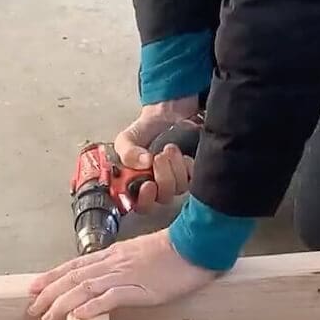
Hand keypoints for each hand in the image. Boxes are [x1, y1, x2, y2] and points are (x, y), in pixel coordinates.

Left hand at [27, 228, 217, 319]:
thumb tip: (107, 276)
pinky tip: (79, 316)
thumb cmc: (175, 251)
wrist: (196, 245)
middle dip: (50, 292)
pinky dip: (93, 307)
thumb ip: (122, 264)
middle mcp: (113, 263)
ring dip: (63, 303)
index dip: (53, 276)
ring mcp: (125, 275)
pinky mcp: (140, 289)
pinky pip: (111, 298)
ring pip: (85, 288)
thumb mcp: (141, 254)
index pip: (75, 265)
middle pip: (74, 277)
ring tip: (47, 316)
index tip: (36, 286)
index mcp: (114, 254)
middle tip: (32, 306)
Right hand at [115, 98, 199, 212]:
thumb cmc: (145, 130)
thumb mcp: (127, 138)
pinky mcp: (190, 175)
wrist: (166, 114)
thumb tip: (144, 162)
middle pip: (161, 198)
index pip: (139, 205)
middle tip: (159, 157)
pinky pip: (192, 179)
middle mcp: (156, 188)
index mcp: (136, 185)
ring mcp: (174, 183)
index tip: (148, 185)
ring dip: (174, 168)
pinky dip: (187, 166)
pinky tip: (181, 156)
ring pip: (178, 188)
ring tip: (169, 149)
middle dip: (162, 178)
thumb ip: (127, 152)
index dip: (144, 201)